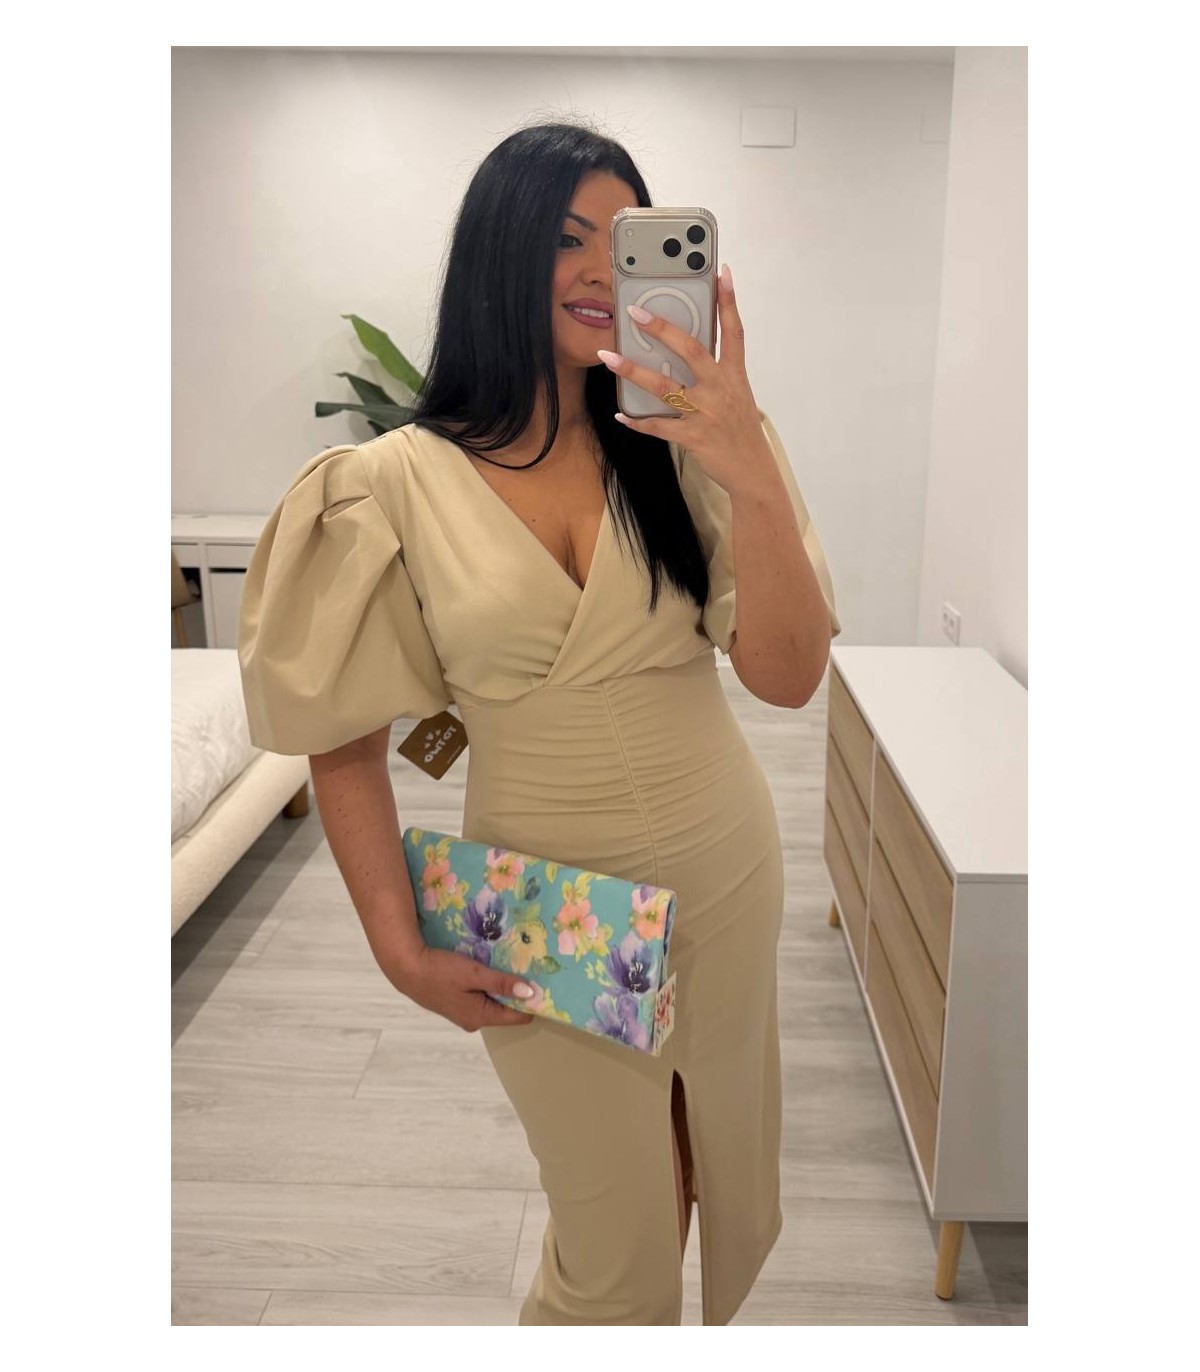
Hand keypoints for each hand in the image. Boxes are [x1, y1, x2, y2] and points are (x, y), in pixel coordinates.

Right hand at [392, 944, 536, 1031]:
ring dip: (501, 986)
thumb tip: (530, 993)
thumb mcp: (474, 974)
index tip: (544, 982)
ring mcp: (464, 1014)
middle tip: (528, 968)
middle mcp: (474, 1021)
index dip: (532, 1001)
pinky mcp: (456, 1004)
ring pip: (493, 1001)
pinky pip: (480, 997)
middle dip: (517, 991)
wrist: (406, 968)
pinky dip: (487, 985)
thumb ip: (502, 983)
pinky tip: (487, 969)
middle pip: (507, 1009)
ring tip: (509, 965)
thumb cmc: (440, 971)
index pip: (519, 1017)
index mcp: (481, 1017)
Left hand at [596, 263, 778, 497]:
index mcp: (733, 374)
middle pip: (691, 350)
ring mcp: (705, 412)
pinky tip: (620, 416)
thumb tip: (686, 353)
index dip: (728, 300)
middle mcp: (720, 388)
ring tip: (609, 357)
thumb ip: (716, 373)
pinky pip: (659, 427)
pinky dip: (638, 422)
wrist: (752, 471)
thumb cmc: (740, 430)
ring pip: (665, 387)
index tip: (721, 272)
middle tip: (636, 311)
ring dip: (634, 371)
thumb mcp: (737, 395)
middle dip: (662, 329)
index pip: (733, 330)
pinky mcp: (693, 437)